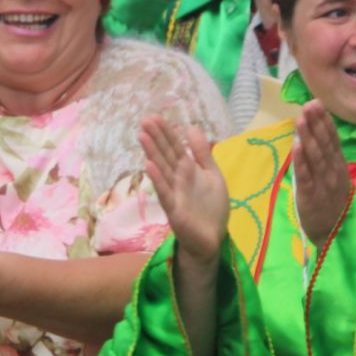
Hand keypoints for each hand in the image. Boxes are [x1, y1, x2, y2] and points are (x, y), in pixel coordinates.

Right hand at [140, 117, 227, 265]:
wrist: (212, 238)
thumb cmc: (211, 208)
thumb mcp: (212, 174)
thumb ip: (202, 153)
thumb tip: (191, 127)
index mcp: (188, 169)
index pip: (175, 147)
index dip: (166, 132)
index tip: (154, 117)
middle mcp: (178, 179)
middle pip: (165, 154)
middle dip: (156, 138)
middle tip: (144, 121)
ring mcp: (174, 193)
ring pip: (162, 169)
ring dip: (152, 153)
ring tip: (142, 136)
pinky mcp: (174, 209)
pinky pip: (164, 192)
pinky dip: (157, 179)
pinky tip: (149, 166)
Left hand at [292, 101, 354, 242]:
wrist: (337, 234)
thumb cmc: (332, 204)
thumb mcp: (335, 179)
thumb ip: (327, 160)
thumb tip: (313, 137)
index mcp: (339, 166)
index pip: (332, 140)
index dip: (325, 121)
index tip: (318, 103)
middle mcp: (333, 172)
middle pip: (324, 144)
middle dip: (316, 123)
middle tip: (309, 104)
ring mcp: (323, 183)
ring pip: (315, 156)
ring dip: (308, 136)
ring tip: (301, 118)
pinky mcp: (311, 196)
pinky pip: (306, 176)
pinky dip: (301, 160)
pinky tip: (296, 146)